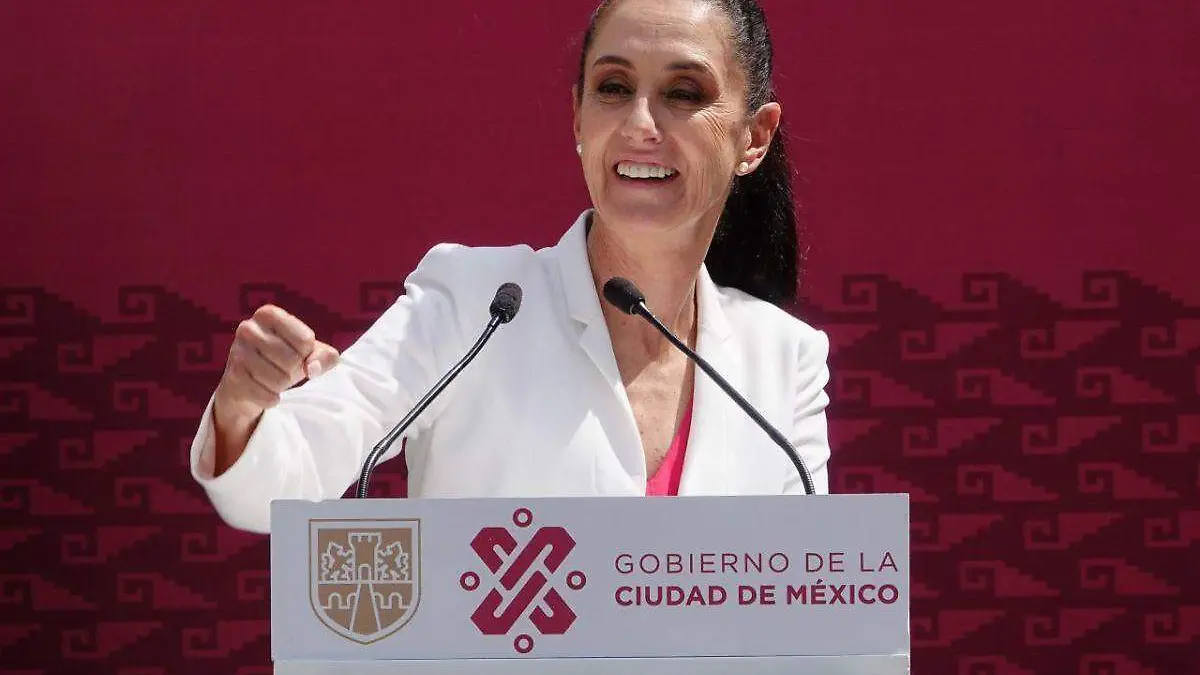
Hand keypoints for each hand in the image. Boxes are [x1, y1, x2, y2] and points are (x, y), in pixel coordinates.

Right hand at [213, 304, 339, 428]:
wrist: (247, 383)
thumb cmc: (283, 360)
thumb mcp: (309, 353)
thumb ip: (325, 356)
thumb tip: (312, 369)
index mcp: (268, 314)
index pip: (305, 340)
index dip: (307, 353)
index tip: (296, 353)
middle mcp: (248, 328)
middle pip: (292, 360)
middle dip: (294, 371)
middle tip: (282, 368)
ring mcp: (237, 352)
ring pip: (279, 380)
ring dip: (282, 385)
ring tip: (272, 378)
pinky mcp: (233, 377)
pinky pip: (267, 395)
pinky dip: (272, 398)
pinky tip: (264, 391)